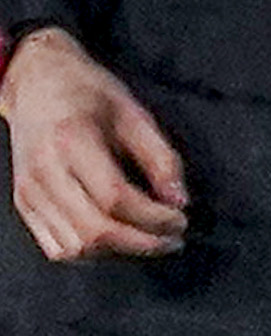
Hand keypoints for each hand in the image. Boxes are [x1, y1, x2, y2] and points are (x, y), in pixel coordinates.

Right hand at [4, 24, 187, 262]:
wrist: (35, 82)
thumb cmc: (89, 94)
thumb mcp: (135, 114)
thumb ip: (161, 158)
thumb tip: (180, 202)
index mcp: (72, 141)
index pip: (116, 199)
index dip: (154, 218)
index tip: (181, 219)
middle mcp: (44, 171)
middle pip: (94, 231)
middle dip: (143, 243)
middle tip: (173, 239)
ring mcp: (29, 191)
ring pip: (75, 248)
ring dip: (119, 252)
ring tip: (148, 238)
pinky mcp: (23, 203)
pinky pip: (56, 248)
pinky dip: (91, 253)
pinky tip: (117, 238)